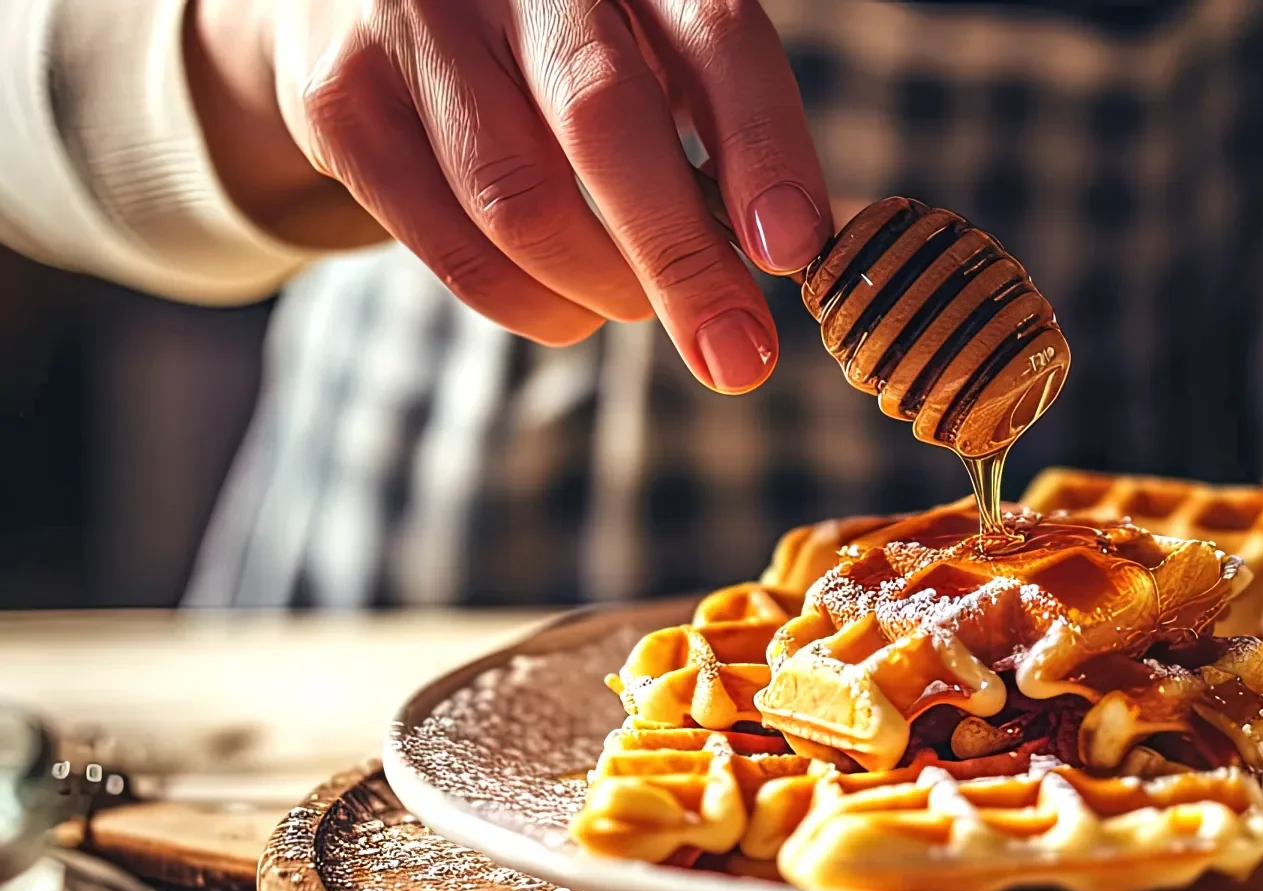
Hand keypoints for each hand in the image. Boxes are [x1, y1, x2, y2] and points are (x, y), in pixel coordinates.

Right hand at [184, 0, 832, 391]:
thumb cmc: (565, 36)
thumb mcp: (650, 45)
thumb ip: (714, 126)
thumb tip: (776, 259)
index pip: (714, 33)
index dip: (762, 144)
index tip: (792, 248)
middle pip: (606, 121)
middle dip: (683, 259)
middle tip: (736, 355)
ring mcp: (413, 22)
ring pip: (520, 202)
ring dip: (603, 287)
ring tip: (638, 305)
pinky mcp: (340, 99)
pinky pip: (450, 245)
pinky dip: (528, 304)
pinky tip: (569, 310)